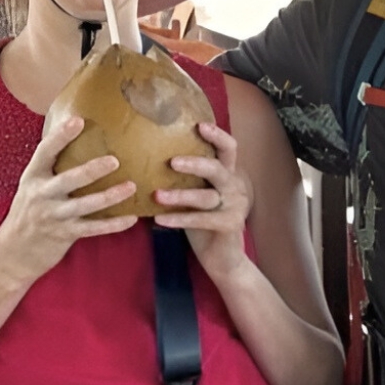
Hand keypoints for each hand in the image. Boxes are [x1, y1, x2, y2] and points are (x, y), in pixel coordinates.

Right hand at [0, 115, 138, 286]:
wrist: (13, 253)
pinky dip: (113, 224)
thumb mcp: (32, 186)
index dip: (60, 136)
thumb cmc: (28, 212)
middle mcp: (42, 195)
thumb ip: (51, 168)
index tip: (78, 121)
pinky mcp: (65, 235)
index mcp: (33, 177)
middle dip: (91, 170)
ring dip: (109, 196)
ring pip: (85, 205)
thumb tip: (78, 138)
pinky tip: (131, 218)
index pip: (45, 152)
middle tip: (114, 161)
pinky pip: (93, 228)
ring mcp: (54, 216)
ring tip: (131, 187)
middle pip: (68, 180)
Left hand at [152, 122, 254, 281]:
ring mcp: (235, 206)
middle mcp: (235, 186)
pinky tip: (159, 220)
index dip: (217, 135)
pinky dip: (179, 219)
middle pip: (217, 168)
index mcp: (228, 174)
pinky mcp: (230, 225)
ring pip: (205, 196)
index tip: (199, 125)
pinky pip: (201, 219)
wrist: (223, 259)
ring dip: (179, 195)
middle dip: (194, 163)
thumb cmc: (203, 223)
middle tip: (171, 162)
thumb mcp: (196, 195)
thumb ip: (186, 178)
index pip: (229, 148)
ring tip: (156, 195)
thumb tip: (149, 157)